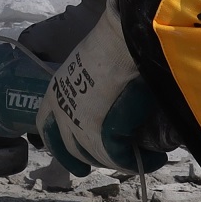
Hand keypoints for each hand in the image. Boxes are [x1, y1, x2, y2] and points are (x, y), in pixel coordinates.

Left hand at [34, 0, 169, 175]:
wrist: (124, 37)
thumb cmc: (116, 41)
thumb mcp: (96, 65)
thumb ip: (97, 87)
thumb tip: (114, 103)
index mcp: (56, 89)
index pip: (46, 125)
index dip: (58, 145)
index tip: (74, 159)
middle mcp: (60, 109)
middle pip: (71, 147)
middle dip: (93, 160)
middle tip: (115, 163)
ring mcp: (75, 123)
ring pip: (97, 155)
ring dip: (121, 161)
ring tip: (147, 157)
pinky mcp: (96, 132)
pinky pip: (118, 156)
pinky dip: (139, 160)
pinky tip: (154, 158)